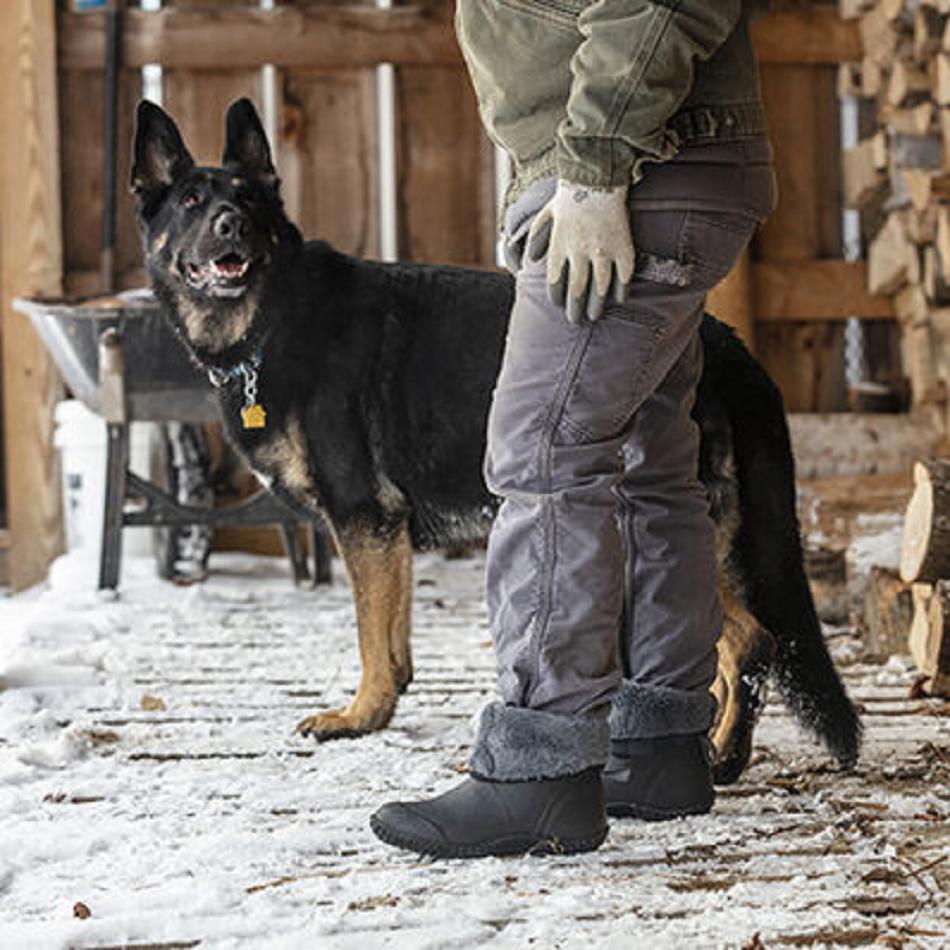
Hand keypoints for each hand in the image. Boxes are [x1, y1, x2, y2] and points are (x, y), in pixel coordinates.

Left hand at [525, 181, 634, 323]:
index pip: (556, 282)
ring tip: (595, 316)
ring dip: (597, 305)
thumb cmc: (568, 198)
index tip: (559, 305)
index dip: (557, 298)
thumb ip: (536, 239)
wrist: (597, 178)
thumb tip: (528, 261)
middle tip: (575, 322)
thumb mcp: (544, 216)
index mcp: (559, 246)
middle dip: (575, 310)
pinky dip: (621, 289)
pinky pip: (624, 275)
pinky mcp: (623, 246)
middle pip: (577, 290)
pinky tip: (619, 299)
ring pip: (600, 287)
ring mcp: (603, 250)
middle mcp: (580, 252)